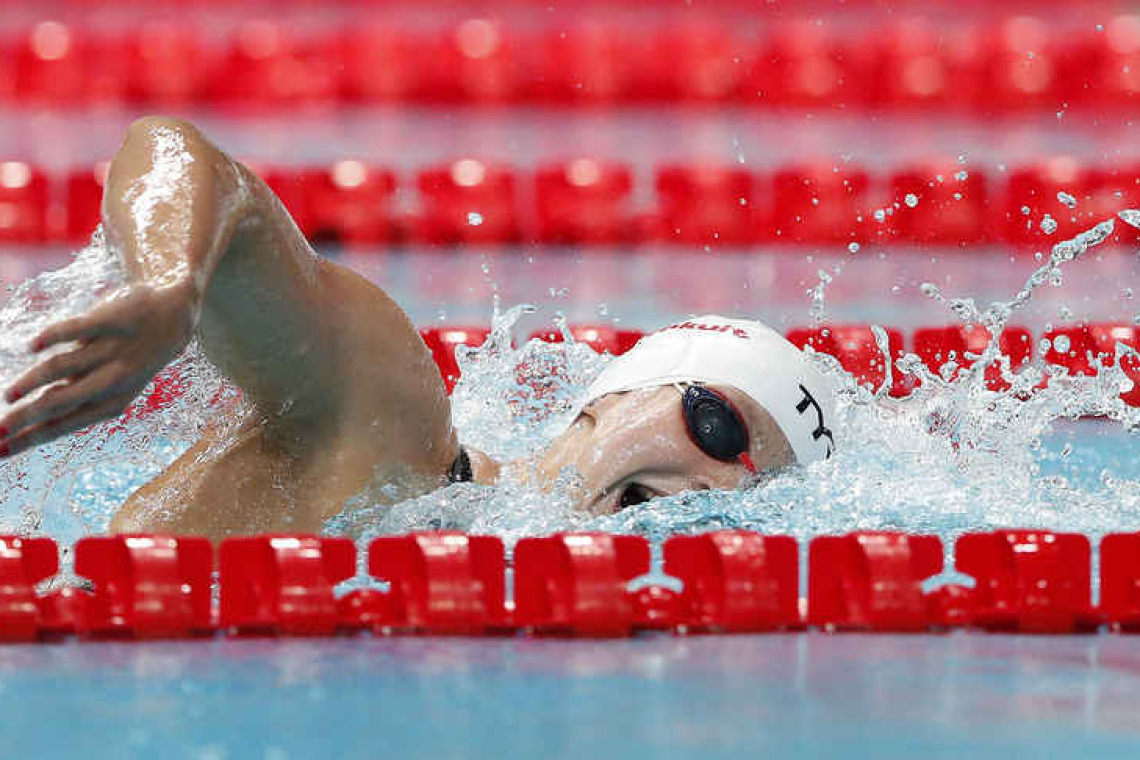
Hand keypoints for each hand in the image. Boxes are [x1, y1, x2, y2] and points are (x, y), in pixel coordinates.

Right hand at [0, 281, 196, 457]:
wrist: (177, 318)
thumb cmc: (131, 358)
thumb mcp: (108, 385)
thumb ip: (73, 396)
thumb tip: (31, 413)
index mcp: (111, 403)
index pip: (62, 425)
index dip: (29, 439)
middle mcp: (112, 380)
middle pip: (58, 403)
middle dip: (24, 419)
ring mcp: (112, 351)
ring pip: (62, 367)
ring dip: (32, 382)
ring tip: (10, 395)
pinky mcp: (112, 320)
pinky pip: (77, 328)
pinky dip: (53, 336)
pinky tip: (33, 346)